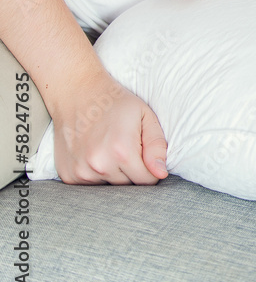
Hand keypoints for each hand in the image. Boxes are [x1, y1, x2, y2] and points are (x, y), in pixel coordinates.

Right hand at [52, 71, 167, 184]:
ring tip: (109, 149)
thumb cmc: (116, 103)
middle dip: (132, 172)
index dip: (150, 169)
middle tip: (125, 147)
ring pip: (109, 188)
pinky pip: (91, 185)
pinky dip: (96, 174)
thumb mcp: (145, 116)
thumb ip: (157, 146)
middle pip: (128, 186)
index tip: (144, 153)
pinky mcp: (68, 175)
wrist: (77, 93)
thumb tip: (161, 174)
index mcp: (122, 151)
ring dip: (114, 174)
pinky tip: (95, 154)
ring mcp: (80, 171)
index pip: (147, 181)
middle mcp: (99, 165)